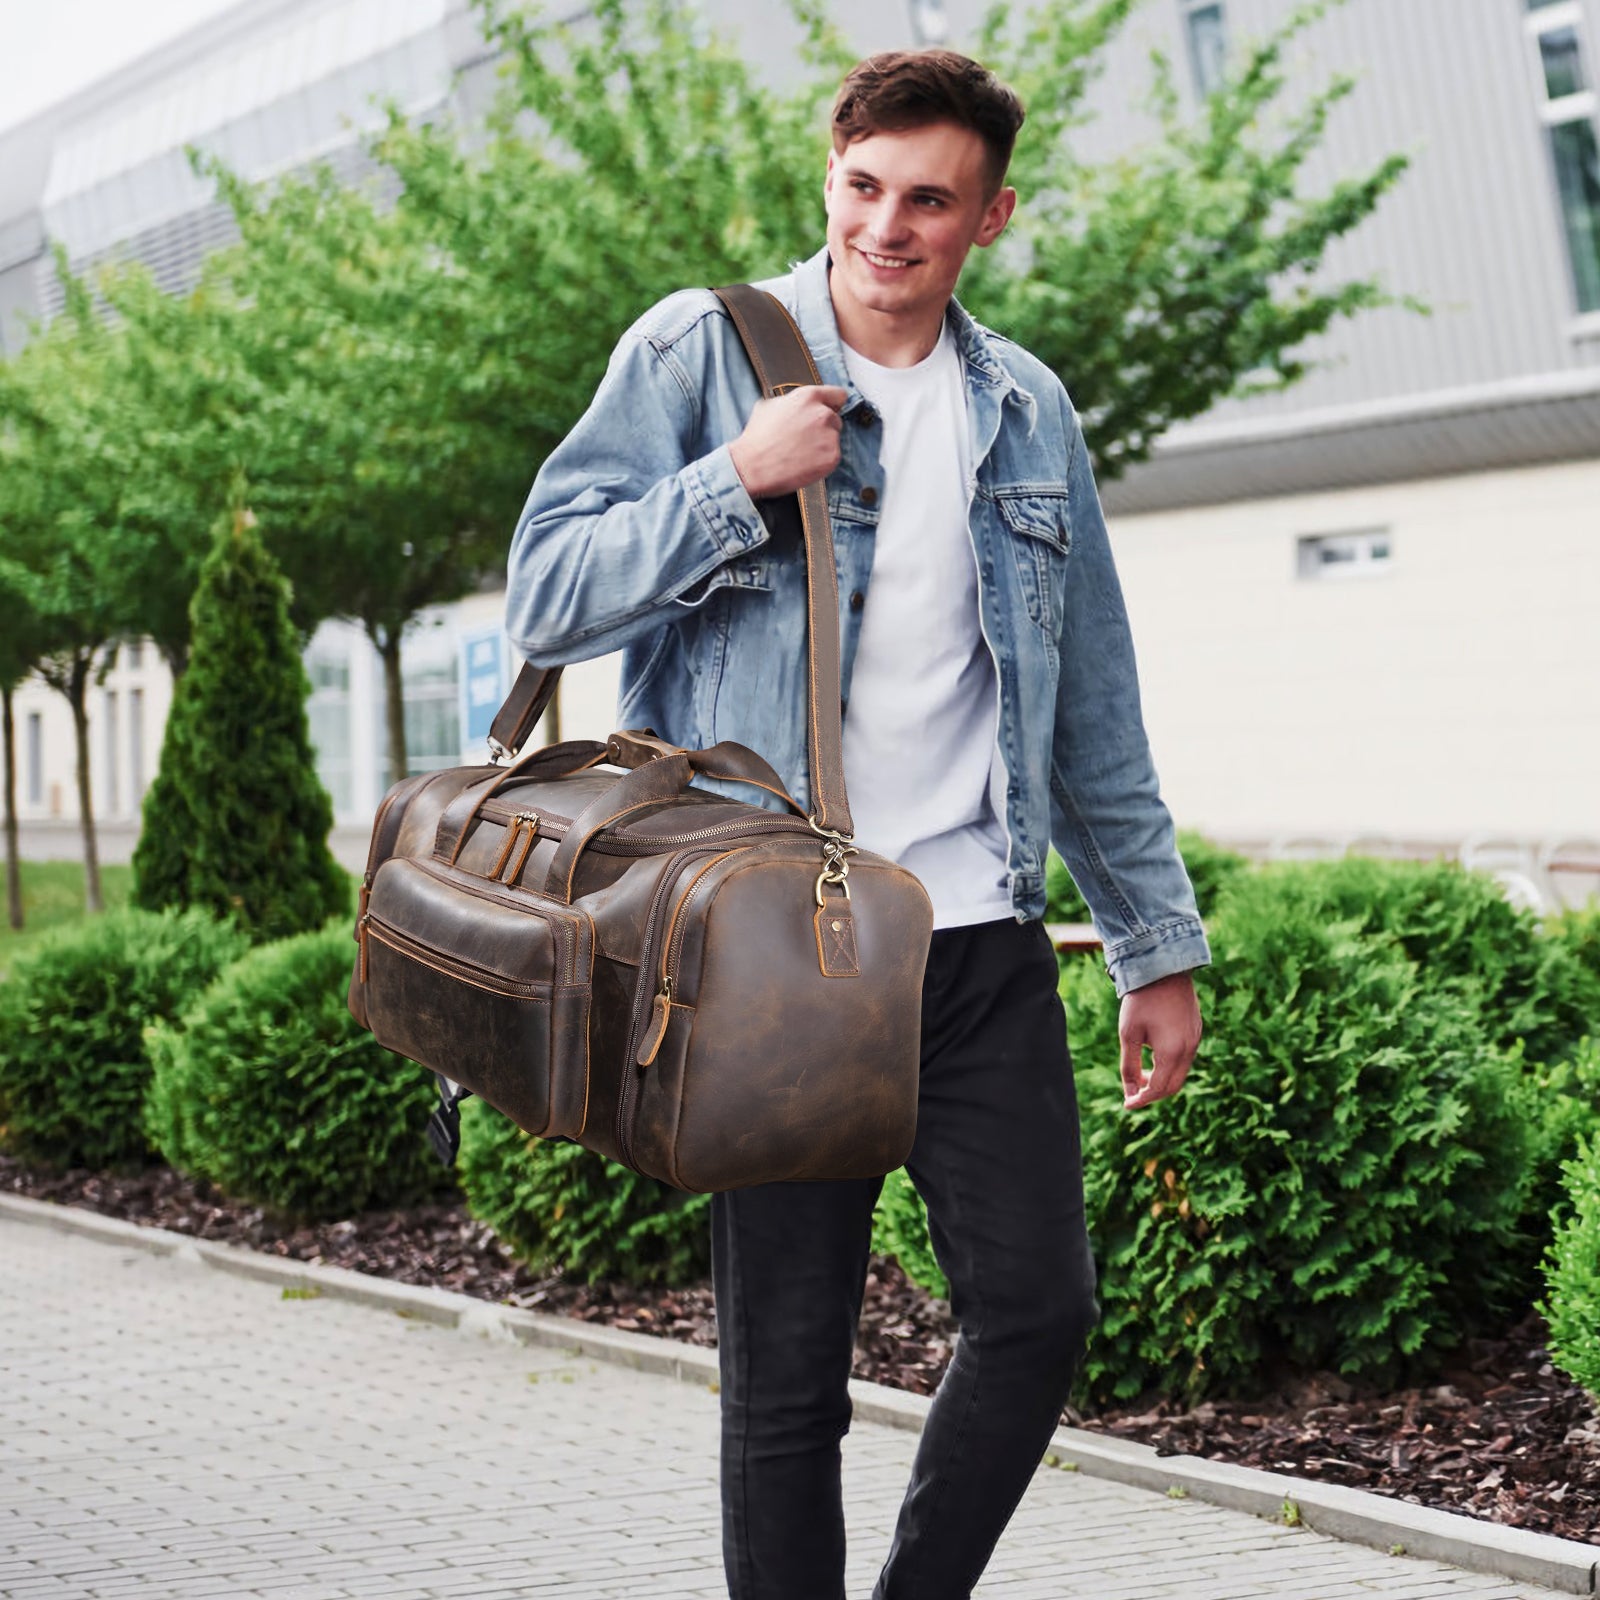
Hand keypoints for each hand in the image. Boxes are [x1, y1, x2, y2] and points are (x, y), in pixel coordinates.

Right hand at [728, 384, 848, 498]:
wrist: (752, 467)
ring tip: (800, 453)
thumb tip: (795, 405)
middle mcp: (822, 414)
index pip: (838, 395)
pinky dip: (822, 462)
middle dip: (823, 428)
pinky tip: (804, 463)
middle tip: (804, 440)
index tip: (830, 411)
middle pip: (835, 420)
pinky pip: (833, 457)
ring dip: (822, 446)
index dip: (832, 404)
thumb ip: (790, 402)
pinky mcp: (832, 457)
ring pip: (834, 439)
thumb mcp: (769, 407)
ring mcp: (829, 436)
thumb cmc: (757, 439)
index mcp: (808, 397)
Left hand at [1119, 970, 1201, 1109]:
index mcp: (1172, 1053)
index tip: (1127, 1104)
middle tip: (1133, 1092)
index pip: (1158, 1089)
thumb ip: (1129, 1065)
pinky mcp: (1196, 1030)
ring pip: (1180, 1073)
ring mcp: (1195, 1039)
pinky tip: (1153, 1056)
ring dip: (1161, 1079)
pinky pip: (1185, 1058)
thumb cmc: (1142, 1000)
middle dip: (1152, 1093)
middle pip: (1173, 1086)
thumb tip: (1129, 1091)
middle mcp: (1189, 1049)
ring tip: (1140, 1073)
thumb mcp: (1129, 1034)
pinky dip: (1169, 1066)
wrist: (1163, 968)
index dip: (1141, 1100)